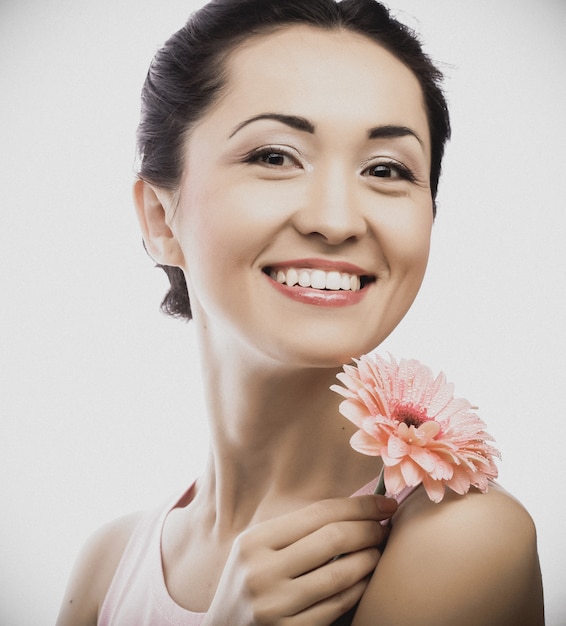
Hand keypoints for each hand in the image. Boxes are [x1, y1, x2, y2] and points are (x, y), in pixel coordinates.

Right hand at [203, 495, 396, 625]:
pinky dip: (358, 589)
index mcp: (253, 542)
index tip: (384, 503)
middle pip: (332, 538)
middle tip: (385, 526)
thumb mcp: (257, 550)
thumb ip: (294, 531)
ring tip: (379, 551)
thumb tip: (352, 509)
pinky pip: (336, 606)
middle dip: (368, 529)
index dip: (358, 506)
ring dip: (369, 559)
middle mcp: (260, 572)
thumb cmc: (248, 583)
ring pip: (340, 574)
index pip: (318, 513)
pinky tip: (366, 579)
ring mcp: (274, 607)